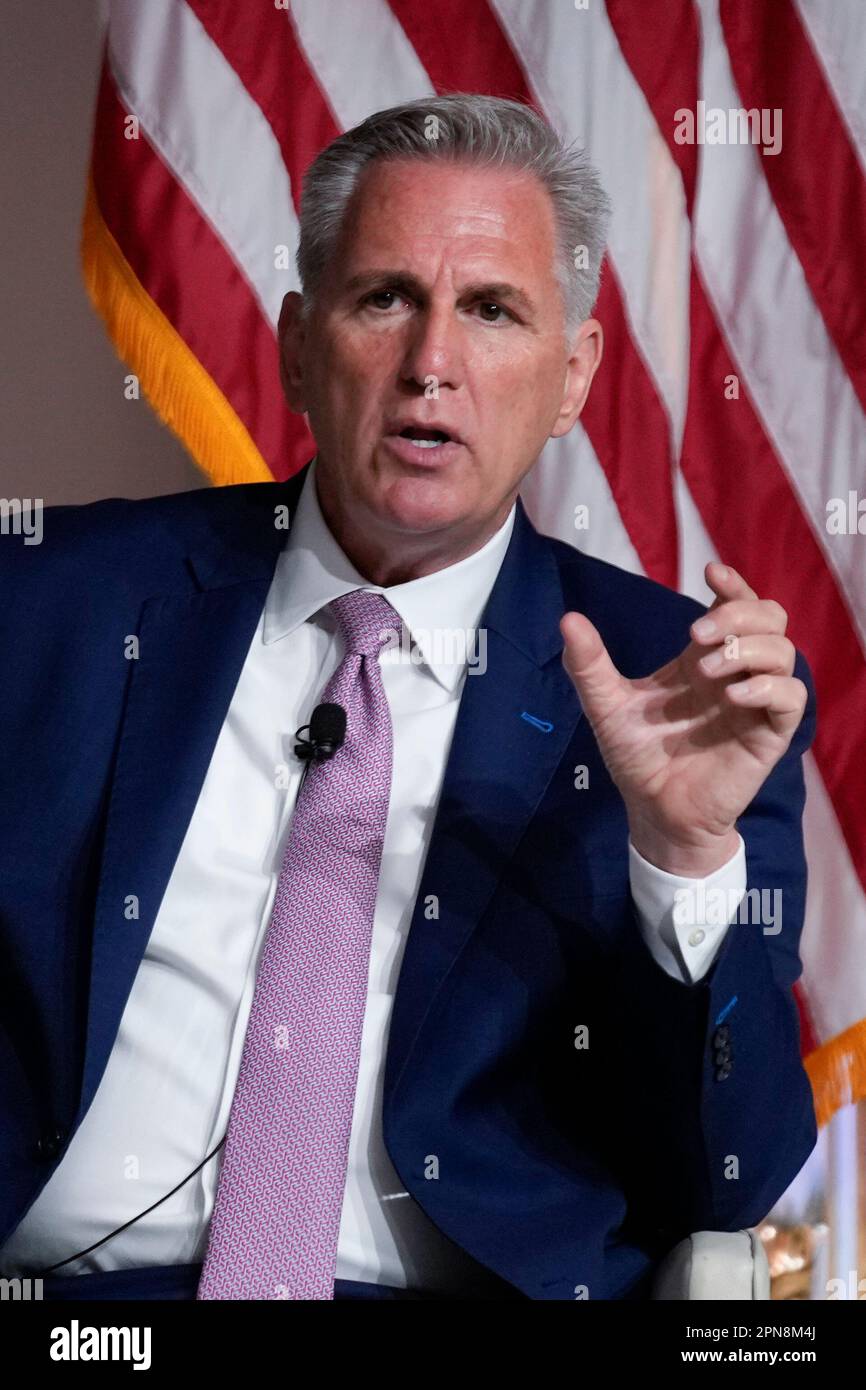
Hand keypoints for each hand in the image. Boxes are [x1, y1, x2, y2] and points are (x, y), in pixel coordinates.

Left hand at [560, 562, 807, 875]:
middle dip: (740, 612)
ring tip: (707, 671)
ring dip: (749, 650)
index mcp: (703, 658)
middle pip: (769, 618)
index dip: (734, 584)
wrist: (652, 810)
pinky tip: (735, 696)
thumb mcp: (606, 706)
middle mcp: (735, 674)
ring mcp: (756, 703)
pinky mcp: (768, 735)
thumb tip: (568, 620)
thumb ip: (589, 665)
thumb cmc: (637, 757)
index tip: (711, 572)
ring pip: (785, 652)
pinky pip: (791, 698)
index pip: (736, 605)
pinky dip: (768, 687)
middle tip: (697, 633)